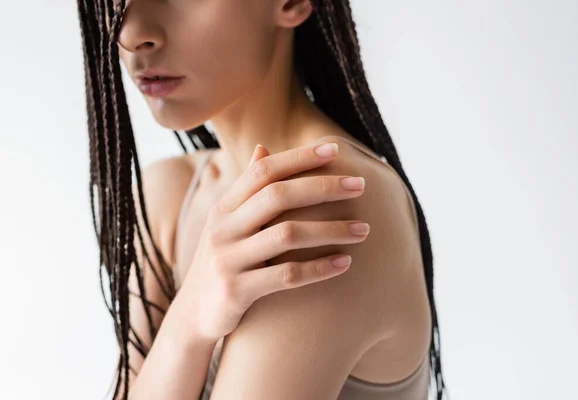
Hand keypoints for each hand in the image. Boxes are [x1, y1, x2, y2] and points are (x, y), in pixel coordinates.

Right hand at [176, 140, 369, 342]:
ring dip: (331, 230)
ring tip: (363, 229)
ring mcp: (227, 260)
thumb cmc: (223, 260)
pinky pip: (286, 276)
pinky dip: (319, 268)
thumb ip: (247, 189)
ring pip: (287, 235)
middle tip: (360, 186)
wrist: (194, 313)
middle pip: (277, 196)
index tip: (334, 149)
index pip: (262, 171)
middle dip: (322, 187)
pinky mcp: (236, 291)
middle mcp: (222, 229)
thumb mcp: (227, 222)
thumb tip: (264, 147)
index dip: (298, 157)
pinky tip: (344, 263)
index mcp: (223, 207)